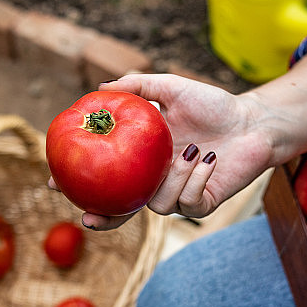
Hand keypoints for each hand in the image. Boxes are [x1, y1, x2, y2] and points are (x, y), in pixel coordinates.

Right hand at [74, 73, 273, 229]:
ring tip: (191, 150)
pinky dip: (195, 180)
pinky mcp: (203, 204)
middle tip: (89, 217)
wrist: (252, 121)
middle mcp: (157, 181)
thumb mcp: (172, 88)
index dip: (80, 184)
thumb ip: (138, 87)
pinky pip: (187, 202)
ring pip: (158, 204)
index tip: (54, 183)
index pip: (106, 176)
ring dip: (172, 178)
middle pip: (122, 210)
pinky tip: (207, 159)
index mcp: (143, 161)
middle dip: (104, 218)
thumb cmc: (212, 105)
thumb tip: (101, 87)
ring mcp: (179, 195)